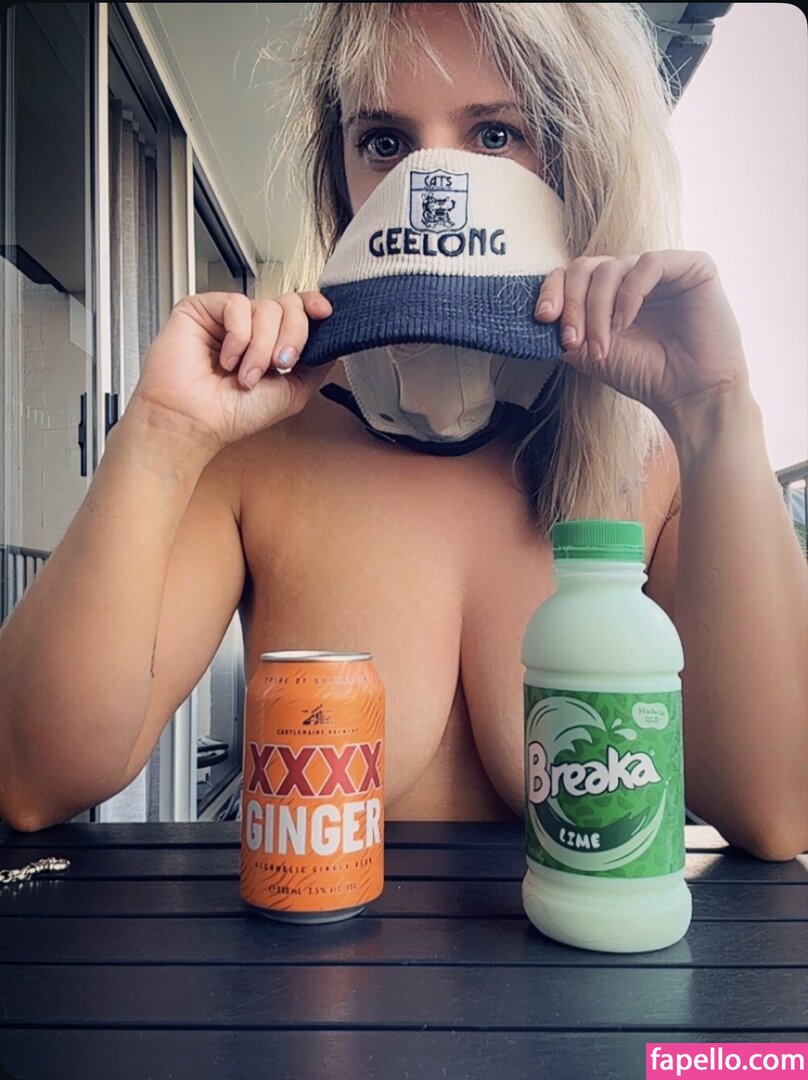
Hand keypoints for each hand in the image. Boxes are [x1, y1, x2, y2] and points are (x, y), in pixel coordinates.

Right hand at [129, 291, 333, 452]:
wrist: (194, 423)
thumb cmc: (232, 414)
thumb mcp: (291, 393)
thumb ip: (316, 364)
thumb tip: (333, 340)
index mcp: (269, 342)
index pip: (297, 309)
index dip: (313, 306)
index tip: (325, 314)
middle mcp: (250, 327)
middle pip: (288, 305)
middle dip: (291, 337)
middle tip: (279, 366)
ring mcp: (226, 317)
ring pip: (266, 307)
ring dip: (261, 348)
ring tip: (244, 375)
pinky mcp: (201, 309)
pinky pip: (237, 305)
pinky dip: (238, 337)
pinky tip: (225, 360)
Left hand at [535, 251, 750, 425]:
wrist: (690, 396)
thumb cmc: (646, 376)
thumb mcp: (591, 353)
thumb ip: (565, 331)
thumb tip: (538, 315)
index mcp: (612, 291)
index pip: (573, 273)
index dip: (554, 289)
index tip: (543, 317)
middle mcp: (634, 276)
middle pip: (586, 267)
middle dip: (573, 305)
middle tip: (572, 341)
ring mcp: (663, 270)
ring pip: (611, 268)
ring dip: (597, 309)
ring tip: (602, 345)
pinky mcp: (693, 267)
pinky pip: (648, 263)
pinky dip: (629, 294)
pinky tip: (625, 323)